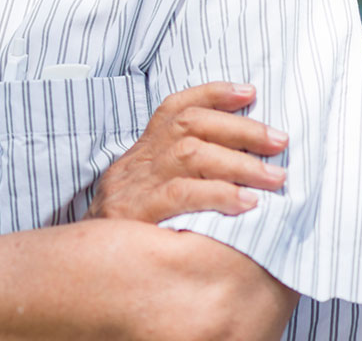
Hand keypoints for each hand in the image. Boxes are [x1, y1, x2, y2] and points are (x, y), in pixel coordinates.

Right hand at [86, 82, 287, 221]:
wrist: (82, 268)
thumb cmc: (132, 235)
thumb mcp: (151, 195)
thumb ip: (185, 178)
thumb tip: (248, 165)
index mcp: (142, 154)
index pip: (173, 109)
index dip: (212, 94)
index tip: (250, 93)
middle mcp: (136, 163)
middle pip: (188, 126)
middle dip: (240, 129)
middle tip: (279, 141)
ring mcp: (134, 185)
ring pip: (189, 154)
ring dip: (239, 162)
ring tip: (275, 177)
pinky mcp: (135, 213)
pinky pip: (181, 194)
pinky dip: (219, 194)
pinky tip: (247, 202)